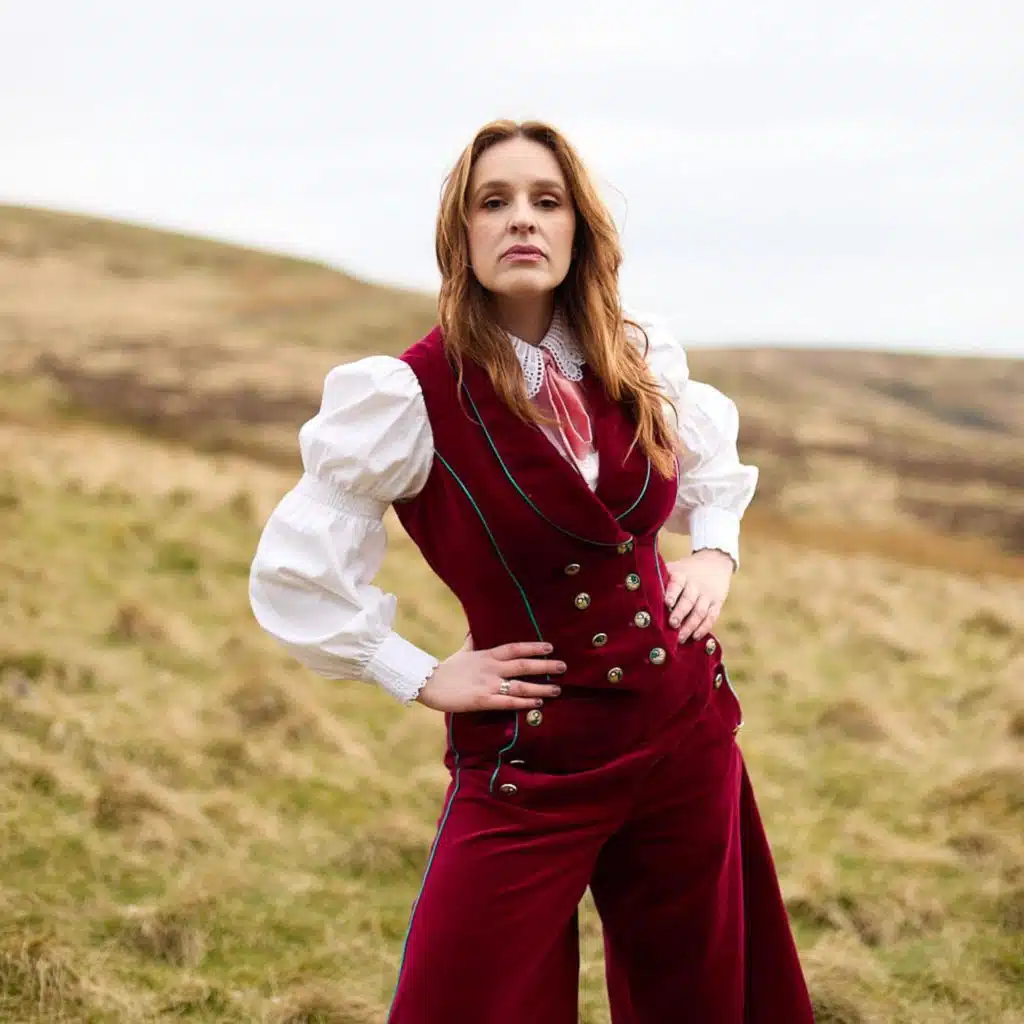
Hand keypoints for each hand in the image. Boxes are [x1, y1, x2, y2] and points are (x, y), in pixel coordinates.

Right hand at [416, 633, 565, 712]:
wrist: (427, 683)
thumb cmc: (447, 668)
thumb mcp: (463, 652)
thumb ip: (472, 642)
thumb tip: (474, 630)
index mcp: (487, 655)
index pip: (515, 648)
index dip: (533, 647)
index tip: (550, 647)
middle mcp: (491, 668)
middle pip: (523, 665)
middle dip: (544, 666)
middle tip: (563, 667)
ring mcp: (488, 685)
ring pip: (520, 685)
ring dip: (540, 687)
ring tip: (557, 689)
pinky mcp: (482, 700)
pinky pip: (508, 702)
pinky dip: (524, 703)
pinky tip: (537, 704)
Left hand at [663, 549, 733, 642]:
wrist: (713, 562)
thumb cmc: (684, 571)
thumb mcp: (673, 569)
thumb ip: (660, 580)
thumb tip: (637, 595)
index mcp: (681, 575)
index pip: (677, 584)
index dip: (672, 593)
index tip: (667, 603)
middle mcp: (695, 585)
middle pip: (688, 600)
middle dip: (680, 613)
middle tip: (672, 624)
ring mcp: (707, 595)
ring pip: (700, 611)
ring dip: (690, 626)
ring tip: (680, 638)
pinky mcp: (716, 603)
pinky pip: (711, 617)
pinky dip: (704, 628)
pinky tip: (695, 636)